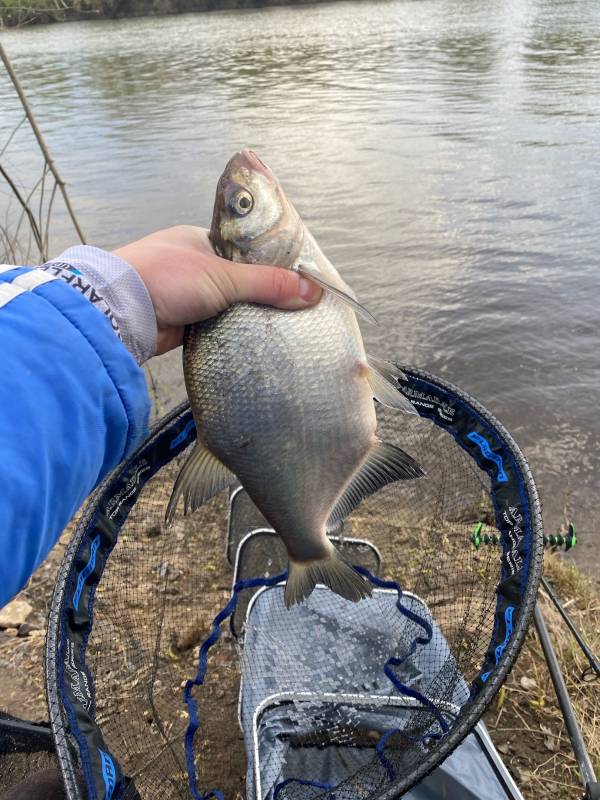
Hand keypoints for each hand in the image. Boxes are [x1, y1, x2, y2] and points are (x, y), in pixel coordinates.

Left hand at [113, 225, 321, 355]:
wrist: (118, 311)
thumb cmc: (168, 278)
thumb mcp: (224, 277)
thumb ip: (268, 283)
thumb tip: (314, 291)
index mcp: (200, 240)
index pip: (245, 250)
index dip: (270, 264)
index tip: (295, 281)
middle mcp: (192, 264)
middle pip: (238, 280)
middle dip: (260, 295)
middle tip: (292, 310)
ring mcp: (184, 293)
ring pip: (226, 304)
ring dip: (245, 315)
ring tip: (280, 328)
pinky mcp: (180, 321)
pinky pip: (214, 325)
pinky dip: (230, 332)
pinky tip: (253, 340)